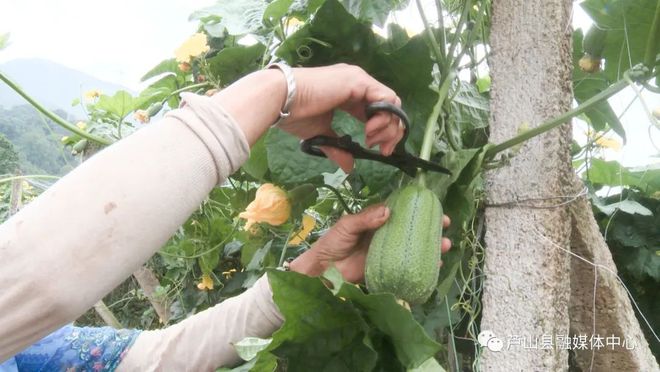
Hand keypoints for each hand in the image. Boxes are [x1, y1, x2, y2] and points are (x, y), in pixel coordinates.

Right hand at [215, 64, 403, 172]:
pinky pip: (386, 98)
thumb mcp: (321, 134)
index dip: (383, 132)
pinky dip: (384, 116)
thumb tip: (349, 167)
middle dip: (391, 131)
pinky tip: (369, 130)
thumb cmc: (296, 114)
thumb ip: (337, 147)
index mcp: (349, 93)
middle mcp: (357, 84)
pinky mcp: (358, 81)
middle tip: (383, 150)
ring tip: (371, 140)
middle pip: (390, 106)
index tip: (379, 150)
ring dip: (388, 126)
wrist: (281, 100)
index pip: (378, 110)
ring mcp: (359, 80)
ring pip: (392, 102)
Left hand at [289, 204, 451, 282]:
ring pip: (413, 249)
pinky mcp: (386, 270)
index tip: (435, 209)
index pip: (402, 213)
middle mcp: (386, 236)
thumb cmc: (333, 242)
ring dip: (430, 248)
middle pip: (412, 231)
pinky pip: (406, 268)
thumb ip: (366, 218)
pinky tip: (434, 267)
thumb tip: (388, 211)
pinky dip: (420, 268)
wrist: (322, 270)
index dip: (418, 211)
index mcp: (377, 221)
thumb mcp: (348, 225)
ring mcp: (388, 254)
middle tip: (446, 228)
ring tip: (445, 247)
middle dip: (431, 230)